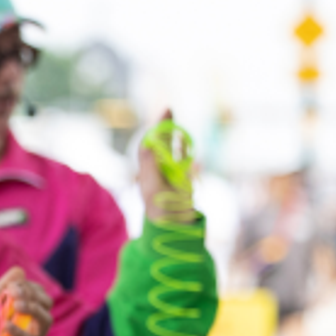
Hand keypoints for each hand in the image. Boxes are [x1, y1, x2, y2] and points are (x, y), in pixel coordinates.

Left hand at [0, 267, 51, 335]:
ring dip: (33, 308)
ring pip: (46, 320)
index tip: (10, 287)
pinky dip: (20, 332)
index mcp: (20, 312)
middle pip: (47, 303)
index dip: (28, 286)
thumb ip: (1, 290)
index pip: (36, 293)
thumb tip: (20, 270)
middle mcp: (29, 326)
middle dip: (33, 294)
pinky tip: (6, 326)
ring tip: (16, 304)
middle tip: (14, 294)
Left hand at [136, 108, 197, 224]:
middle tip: (169, 110)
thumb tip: (148, 145)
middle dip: (165, 127)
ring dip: (176, 137)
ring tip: (175, 122)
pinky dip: (187, 153)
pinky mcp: (184, 181)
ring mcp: (172, 174)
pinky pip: (186, 162)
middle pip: (162, 143)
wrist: (172, 225)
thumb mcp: (151, 186)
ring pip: (174, 150)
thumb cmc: (158, 208)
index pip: (149, 144)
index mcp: (149, 169)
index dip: (154, 130)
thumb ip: (150, 165)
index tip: (160, 117)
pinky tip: (186, 143)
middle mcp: (160, 169)